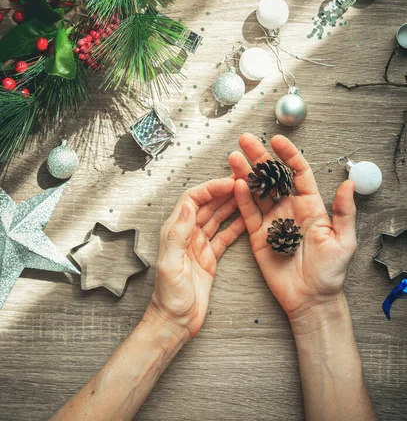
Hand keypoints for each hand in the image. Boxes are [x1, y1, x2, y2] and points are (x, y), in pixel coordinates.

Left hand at [145, 178, 244, 340]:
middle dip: (223, 191)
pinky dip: (236, 225)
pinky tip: (248, 218)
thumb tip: (188, 206)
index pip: (193, 200)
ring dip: (231, 204)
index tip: (228, 182)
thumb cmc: (168, 297)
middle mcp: (187, 234)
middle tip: (243, 181)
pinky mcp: (210, 257)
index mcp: (175, 231)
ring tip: (248, 193)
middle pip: (206, 204)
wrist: (175, 322)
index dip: (210, 188)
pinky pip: (225, 235)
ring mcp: (199, 244)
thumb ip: (178, 234)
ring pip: (217, 217)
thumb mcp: (170, 264)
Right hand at [228, 133, 356, 316]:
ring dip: (245, 173)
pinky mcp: (258, 236)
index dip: (288, 155)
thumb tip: (350, 183)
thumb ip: (344, 212)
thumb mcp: (344, 241)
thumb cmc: (331, 272)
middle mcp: (289, 208)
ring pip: (256, 191)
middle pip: (272, 177)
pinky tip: (235, 183)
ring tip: (233, 157)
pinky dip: (241, 198)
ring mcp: (272, 221)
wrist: (311, 300)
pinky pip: (248, 213)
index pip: (298, 173)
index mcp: (310, 205)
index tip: (277, 140)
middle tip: (246, 140)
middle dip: (259, 157)